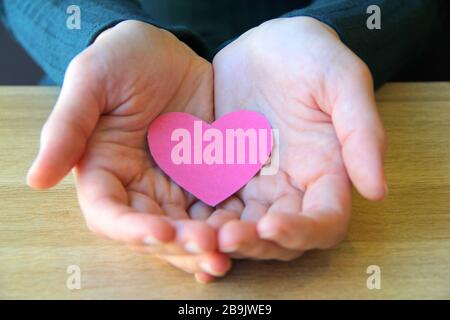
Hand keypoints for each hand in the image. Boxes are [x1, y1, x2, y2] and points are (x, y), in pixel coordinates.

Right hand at [27, 20, 229, 281]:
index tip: (159, 231)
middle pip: (154, 231)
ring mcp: (174, 185)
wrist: (167, 50)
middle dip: (179, 244)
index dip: (131, 229)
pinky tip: (249, 232)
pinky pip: (217, 207)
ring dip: (208, 244)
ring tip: (232, 249)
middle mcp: (138, 186)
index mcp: (105, 171)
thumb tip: (37, 179)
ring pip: (188, 227)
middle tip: (209, 248)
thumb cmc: (122, 59)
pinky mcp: (205, 178)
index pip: (109, 214)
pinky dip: (230, 224)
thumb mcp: (91, 81)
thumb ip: (67, 127)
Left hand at [211, 17, 386, 259]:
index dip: (302, 232)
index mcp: (327, 172)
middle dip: (256, 244)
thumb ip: (361, 132)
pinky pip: (215, 206)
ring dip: (225, 239)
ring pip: (245, 228)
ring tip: (200, 236)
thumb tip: (377, 191)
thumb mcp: (342, 81)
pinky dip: (203, 220)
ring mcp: (257, 184)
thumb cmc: (310, 56)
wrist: (265, 46)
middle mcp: (292, 187)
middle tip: (226, 237)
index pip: (325, 221)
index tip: (271, 226)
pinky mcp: (227, 175)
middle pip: (281, 237)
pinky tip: (183, 222)